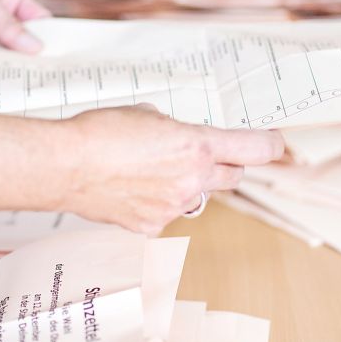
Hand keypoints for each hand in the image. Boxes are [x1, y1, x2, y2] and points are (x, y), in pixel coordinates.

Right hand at [57, 105, 284, 234]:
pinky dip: (157, 202)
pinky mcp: (152, 226)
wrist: (66, 165)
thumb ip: (173, 129)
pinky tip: (132, 189)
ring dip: (187, 185)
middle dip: (225, 165)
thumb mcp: (147, 115)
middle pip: (232, 177)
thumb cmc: (100, 133)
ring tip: (151, 170)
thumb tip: (175, 138)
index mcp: (196, 146)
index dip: (270, 146)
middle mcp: (191, 180)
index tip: (275, 144)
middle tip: (206, 156)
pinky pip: (167, 213)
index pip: (254, 149)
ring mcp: (173, 207)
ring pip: (197, 197)